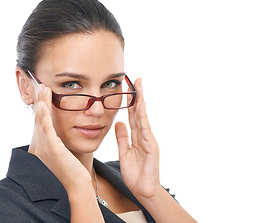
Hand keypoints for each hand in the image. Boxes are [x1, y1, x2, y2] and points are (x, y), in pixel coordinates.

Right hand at [28, 84, 91, 189]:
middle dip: (39, 101)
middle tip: (40, 85)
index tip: (43, 94)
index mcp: (44, 145)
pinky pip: (46, 128)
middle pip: (38, 118)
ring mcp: (45, 147)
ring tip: (42, 88)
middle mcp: (41, 145)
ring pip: (41, 120)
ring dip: (41, 103)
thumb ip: (61, 143)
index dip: (41, 107)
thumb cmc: (74, 170)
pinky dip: (44, 115)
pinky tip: (43, 104)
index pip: (41, 122)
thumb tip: (64, 134)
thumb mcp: (65, 153)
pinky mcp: (52, 148)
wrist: (77, 185)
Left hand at [115, 78, 160, 198]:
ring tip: (139, 87)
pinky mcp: (151, 146)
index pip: (132, 116)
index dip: (129, 102)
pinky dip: (142, 117)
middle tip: (135, 80)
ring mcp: (148, 140)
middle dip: (137, 96)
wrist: (143, 190)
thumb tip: (118, 123)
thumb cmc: (135, 173)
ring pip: (143, 117)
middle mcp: (144, 135)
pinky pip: (145, 129)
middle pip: (139, 112)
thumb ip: (122, 138)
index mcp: (137, 137)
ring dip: (140, 102)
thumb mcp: (124, 152)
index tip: (127, 88)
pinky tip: (140, 107)